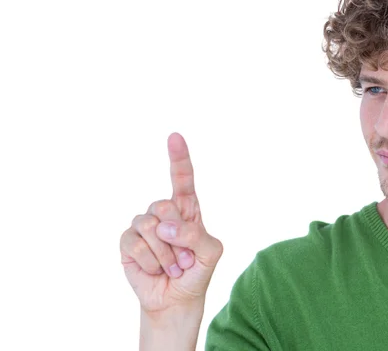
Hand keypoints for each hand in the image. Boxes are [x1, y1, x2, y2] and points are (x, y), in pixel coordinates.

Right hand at [120, 132, 222, 315]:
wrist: (177, 299)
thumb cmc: (197, 272)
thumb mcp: (210, 253)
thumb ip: (194, 235)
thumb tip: (163, 226)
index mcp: (187, 209)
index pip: (183, 179)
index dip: (179, 158)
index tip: (175, 136)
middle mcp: (163, 212)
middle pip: (164, 206)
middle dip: (178, 238)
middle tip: (185, 258)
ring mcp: (144, 226)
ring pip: (150, 228)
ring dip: (166, 255)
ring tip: (172, 266)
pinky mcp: (127, 242)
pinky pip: (136, 245)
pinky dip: (151, 262)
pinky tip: (156, 269)